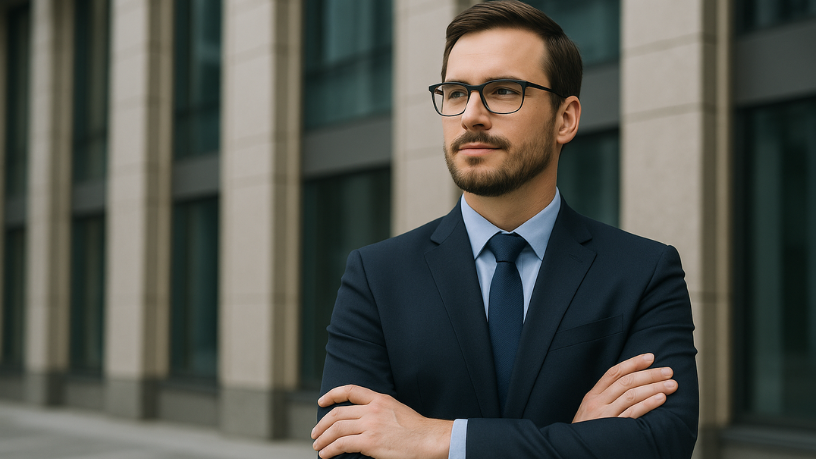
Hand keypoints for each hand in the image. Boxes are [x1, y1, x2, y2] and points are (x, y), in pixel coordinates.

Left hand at [312, 385, 452, 458]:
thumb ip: (379, 411)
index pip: (350, 390)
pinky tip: (326, 454)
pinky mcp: (370, 442)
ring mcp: (370, 425)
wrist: (430, 440)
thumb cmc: (417, 430)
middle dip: (322, 424)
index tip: (322, 401)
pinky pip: (341, 444)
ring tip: (318, 446)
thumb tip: (362, 422)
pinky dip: (329, 450)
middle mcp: (373, 409)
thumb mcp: (397, 410)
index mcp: (380, 399)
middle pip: (338, 413)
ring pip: (336, 429)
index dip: (332, 395)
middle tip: (315, 433)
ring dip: (322, 439)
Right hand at [572, 353, 676, 422]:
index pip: (614, 372)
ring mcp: (605, 415)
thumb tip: (630, 385)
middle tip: (668, 371)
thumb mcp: (590, 410)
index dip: (633, 363)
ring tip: (671, 385)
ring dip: (654, 387)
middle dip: (650, 374)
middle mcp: (597, 402)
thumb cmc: (587, 431)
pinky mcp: (613, 428)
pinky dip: (648, 404)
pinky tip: (661, 399)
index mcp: (592, 395)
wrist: (575, 450)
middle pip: (626, 381)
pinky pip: (633, 413)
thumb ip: (606, 398)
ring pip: (632, 395)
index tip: (650, 357)